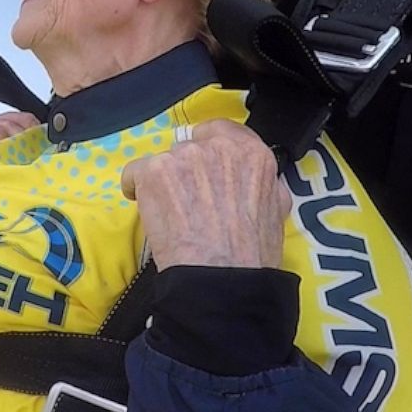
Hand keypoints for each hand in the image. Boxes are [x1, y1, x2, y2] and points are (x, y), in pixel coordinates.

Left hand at [120, 119, 290, 269]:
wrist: (221, 279)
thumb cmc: (251, 256)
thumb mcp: (276, 211)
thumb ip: (264, 183)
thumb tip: (258, 179)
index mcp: (252, 153)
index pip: (221, 131)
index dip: (208, 149)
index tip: (203, 168)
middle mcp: (217, 146)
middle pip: (190, 147)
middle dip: (187, 171)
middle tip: (190, 202)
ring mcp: (182, 156)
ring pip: (164, 162)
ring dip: (165, 184)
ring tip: (174, 216)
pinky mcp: (153, 171)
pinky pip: (135, 173)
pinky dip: (138, 191)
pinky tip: (152, 214)